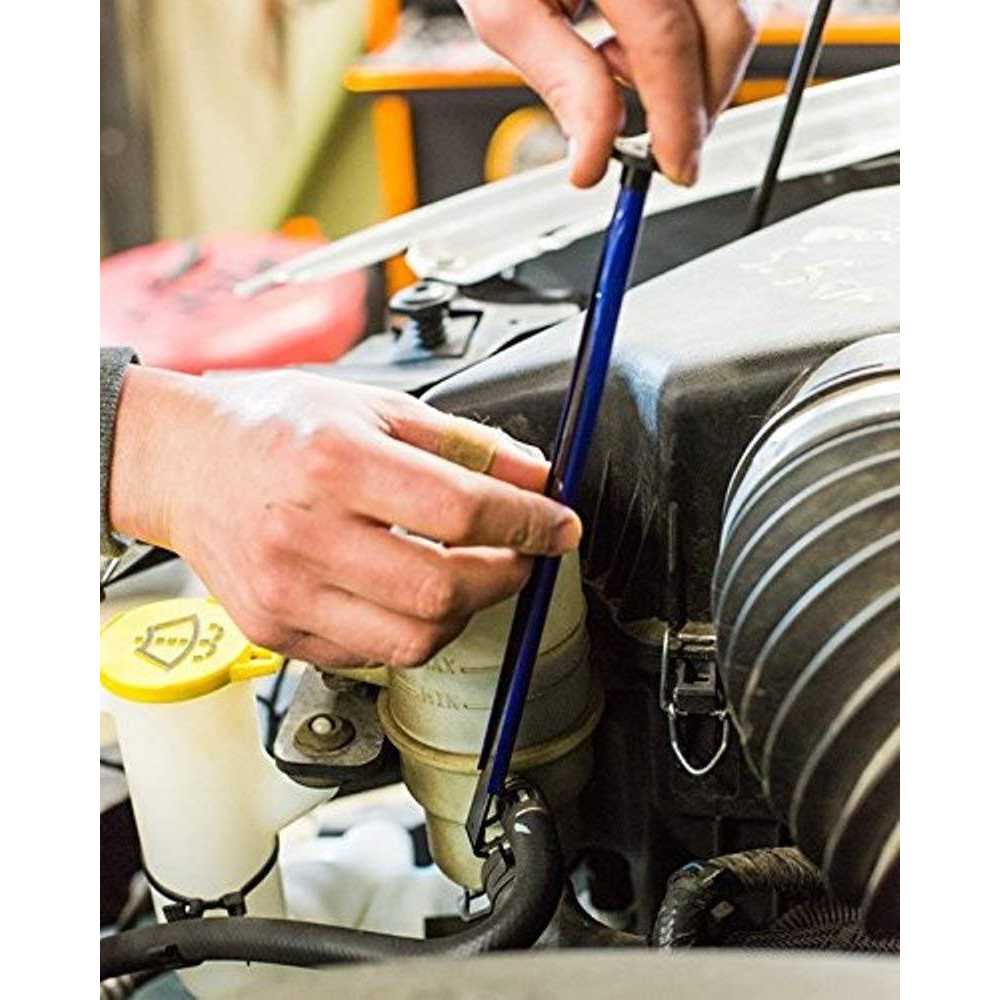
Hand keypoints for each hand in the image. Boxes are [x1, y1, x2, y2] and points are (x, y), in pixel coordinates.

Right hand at [109, 367, 581, 668]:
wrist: (183, 462)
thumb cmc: (272, 425)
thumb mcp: (371, 405)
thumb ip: (459, 441)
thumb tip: (532, 475)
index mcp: (335, 461)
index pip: (463, 510)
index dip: (530, 523)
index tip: (560, 527)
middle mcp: (306, 533)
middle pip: (444, 588)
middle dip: (508, 576)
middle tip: (522, 556)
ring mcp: (286, 592)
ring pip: (415, 639)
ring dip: (465, 611)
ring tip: (470, 576)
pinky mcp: (274, 629)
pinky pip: (370, 653)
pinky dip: (409, 629)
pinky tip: (407, 593)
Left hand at [460, 0, 757, 186]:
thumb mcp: (508, 12)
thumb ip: (563, 84)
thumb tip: (595, 159)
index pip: (667, 41)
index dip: (678, 117)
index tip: (676, 169)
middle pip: (728, 23)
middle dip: (704, 100)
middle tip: (666, 145)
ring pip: (741, 9)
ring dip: (703, 66)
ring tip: (624, 69)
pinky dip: (702, 32)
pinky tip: (641, 39)